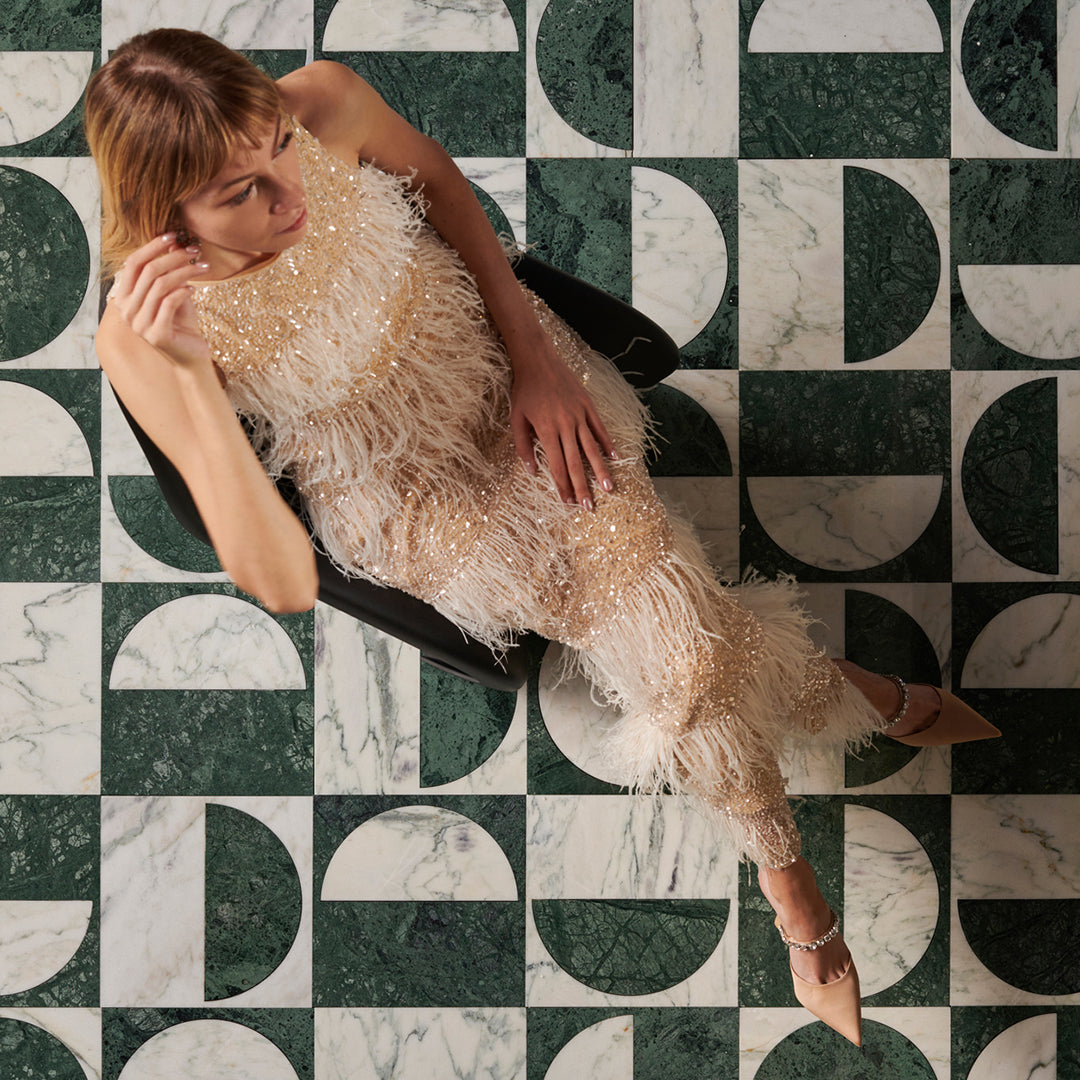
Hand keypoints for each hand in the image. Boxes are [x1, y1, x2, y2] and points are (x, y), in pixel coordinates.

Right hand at [109, 233, 210, 366]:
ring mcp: (139, 324)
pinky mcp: (156, 334)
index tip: (174, 235)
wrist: (192, 357)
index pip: (133, 263)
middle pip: (148, 272)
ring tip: (203, 267)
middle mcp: (126, 311)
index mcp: (124, 298)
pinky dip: (183, 292)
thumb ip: (171, 271)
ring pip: (160, 286)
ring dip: (185, 272)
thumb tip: (175, 241)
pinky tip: (195, 289)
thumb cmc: (182, 324)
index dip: (152, 246)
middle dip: (173, 257)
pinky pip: (169, 303)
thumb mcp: (175, 292)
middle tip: (194, 250)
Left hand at [509, 336, 615, 508]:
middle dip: (582, 486)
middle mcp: (566, 424)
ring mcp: (579, 414)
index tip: (568, 502)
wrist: (538, 360)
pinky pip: (599, 428)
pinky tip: (614, 458)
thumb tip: (531, 471)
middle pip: (576, 462)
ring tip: (608, 488)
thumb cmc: (524, 391)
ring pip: (592, 448)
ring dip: (600, 470)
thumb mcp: (516, 419)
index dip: (563, 485)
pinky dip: (607, 443)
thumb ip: (522, 446)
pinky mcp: (588, 405)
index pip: (557, 465)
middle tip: (589, 506)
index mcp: (546, 430)